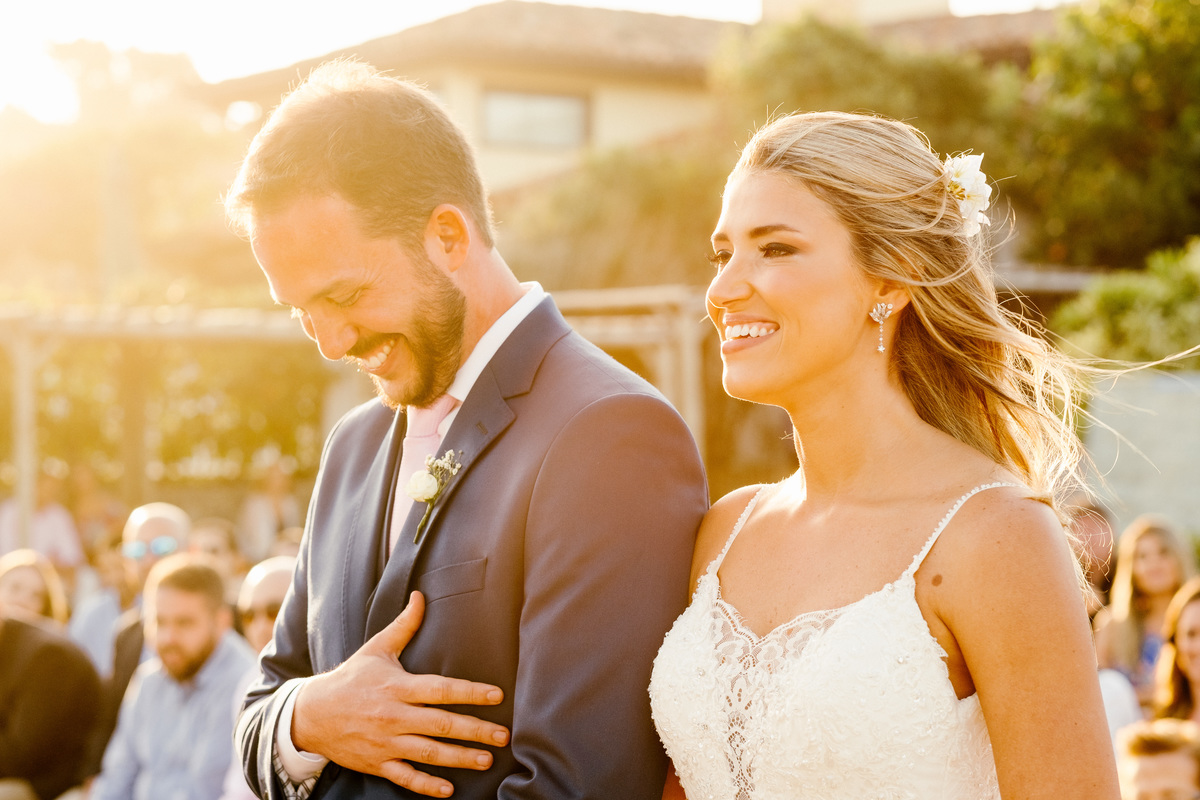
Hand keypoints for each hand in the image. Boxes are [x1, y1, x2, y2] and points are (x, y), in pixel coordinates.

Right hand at [291, 591, 509, 796]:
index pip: (441, 689)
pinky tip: (448, 789)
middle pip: (441, 724)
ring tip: (487, 760)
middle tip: (503, 735)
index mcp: (398, 686)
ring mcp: (385, 742)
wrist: (310, 714)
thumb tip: (420, 596)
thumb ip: (404, 625)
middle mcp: (394, 715)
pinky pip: (405, 777)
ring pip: (428, 753)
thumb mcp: (376, 649)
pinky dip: (426, 785)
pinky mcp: (377, 763)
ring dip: (460, 758)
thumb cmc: (350, 679)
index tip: (497, 695)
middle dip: (475, 730)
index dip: (470, 692)